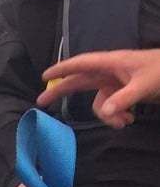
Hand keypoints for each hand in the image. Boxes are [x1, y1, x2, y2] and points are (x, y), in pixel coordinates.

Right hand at [39, 49, 159, 127]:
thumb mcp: (145, 85)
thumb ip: (124, 99)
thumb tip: (105, 112)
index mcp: (112, 63)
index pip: (82, 64)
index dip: (62, 69)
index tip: (45, 76)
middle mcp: (110, 72)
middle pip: (79, 81)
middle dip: (62, 91)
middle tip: (41, 102)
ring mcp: (115, 83)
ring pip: (98, 103)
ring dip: (108, 117)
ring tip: (125, 123)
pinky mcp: (121, 92)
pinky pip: (110, 108)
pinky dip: (117, 117)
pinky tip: (130, 120)